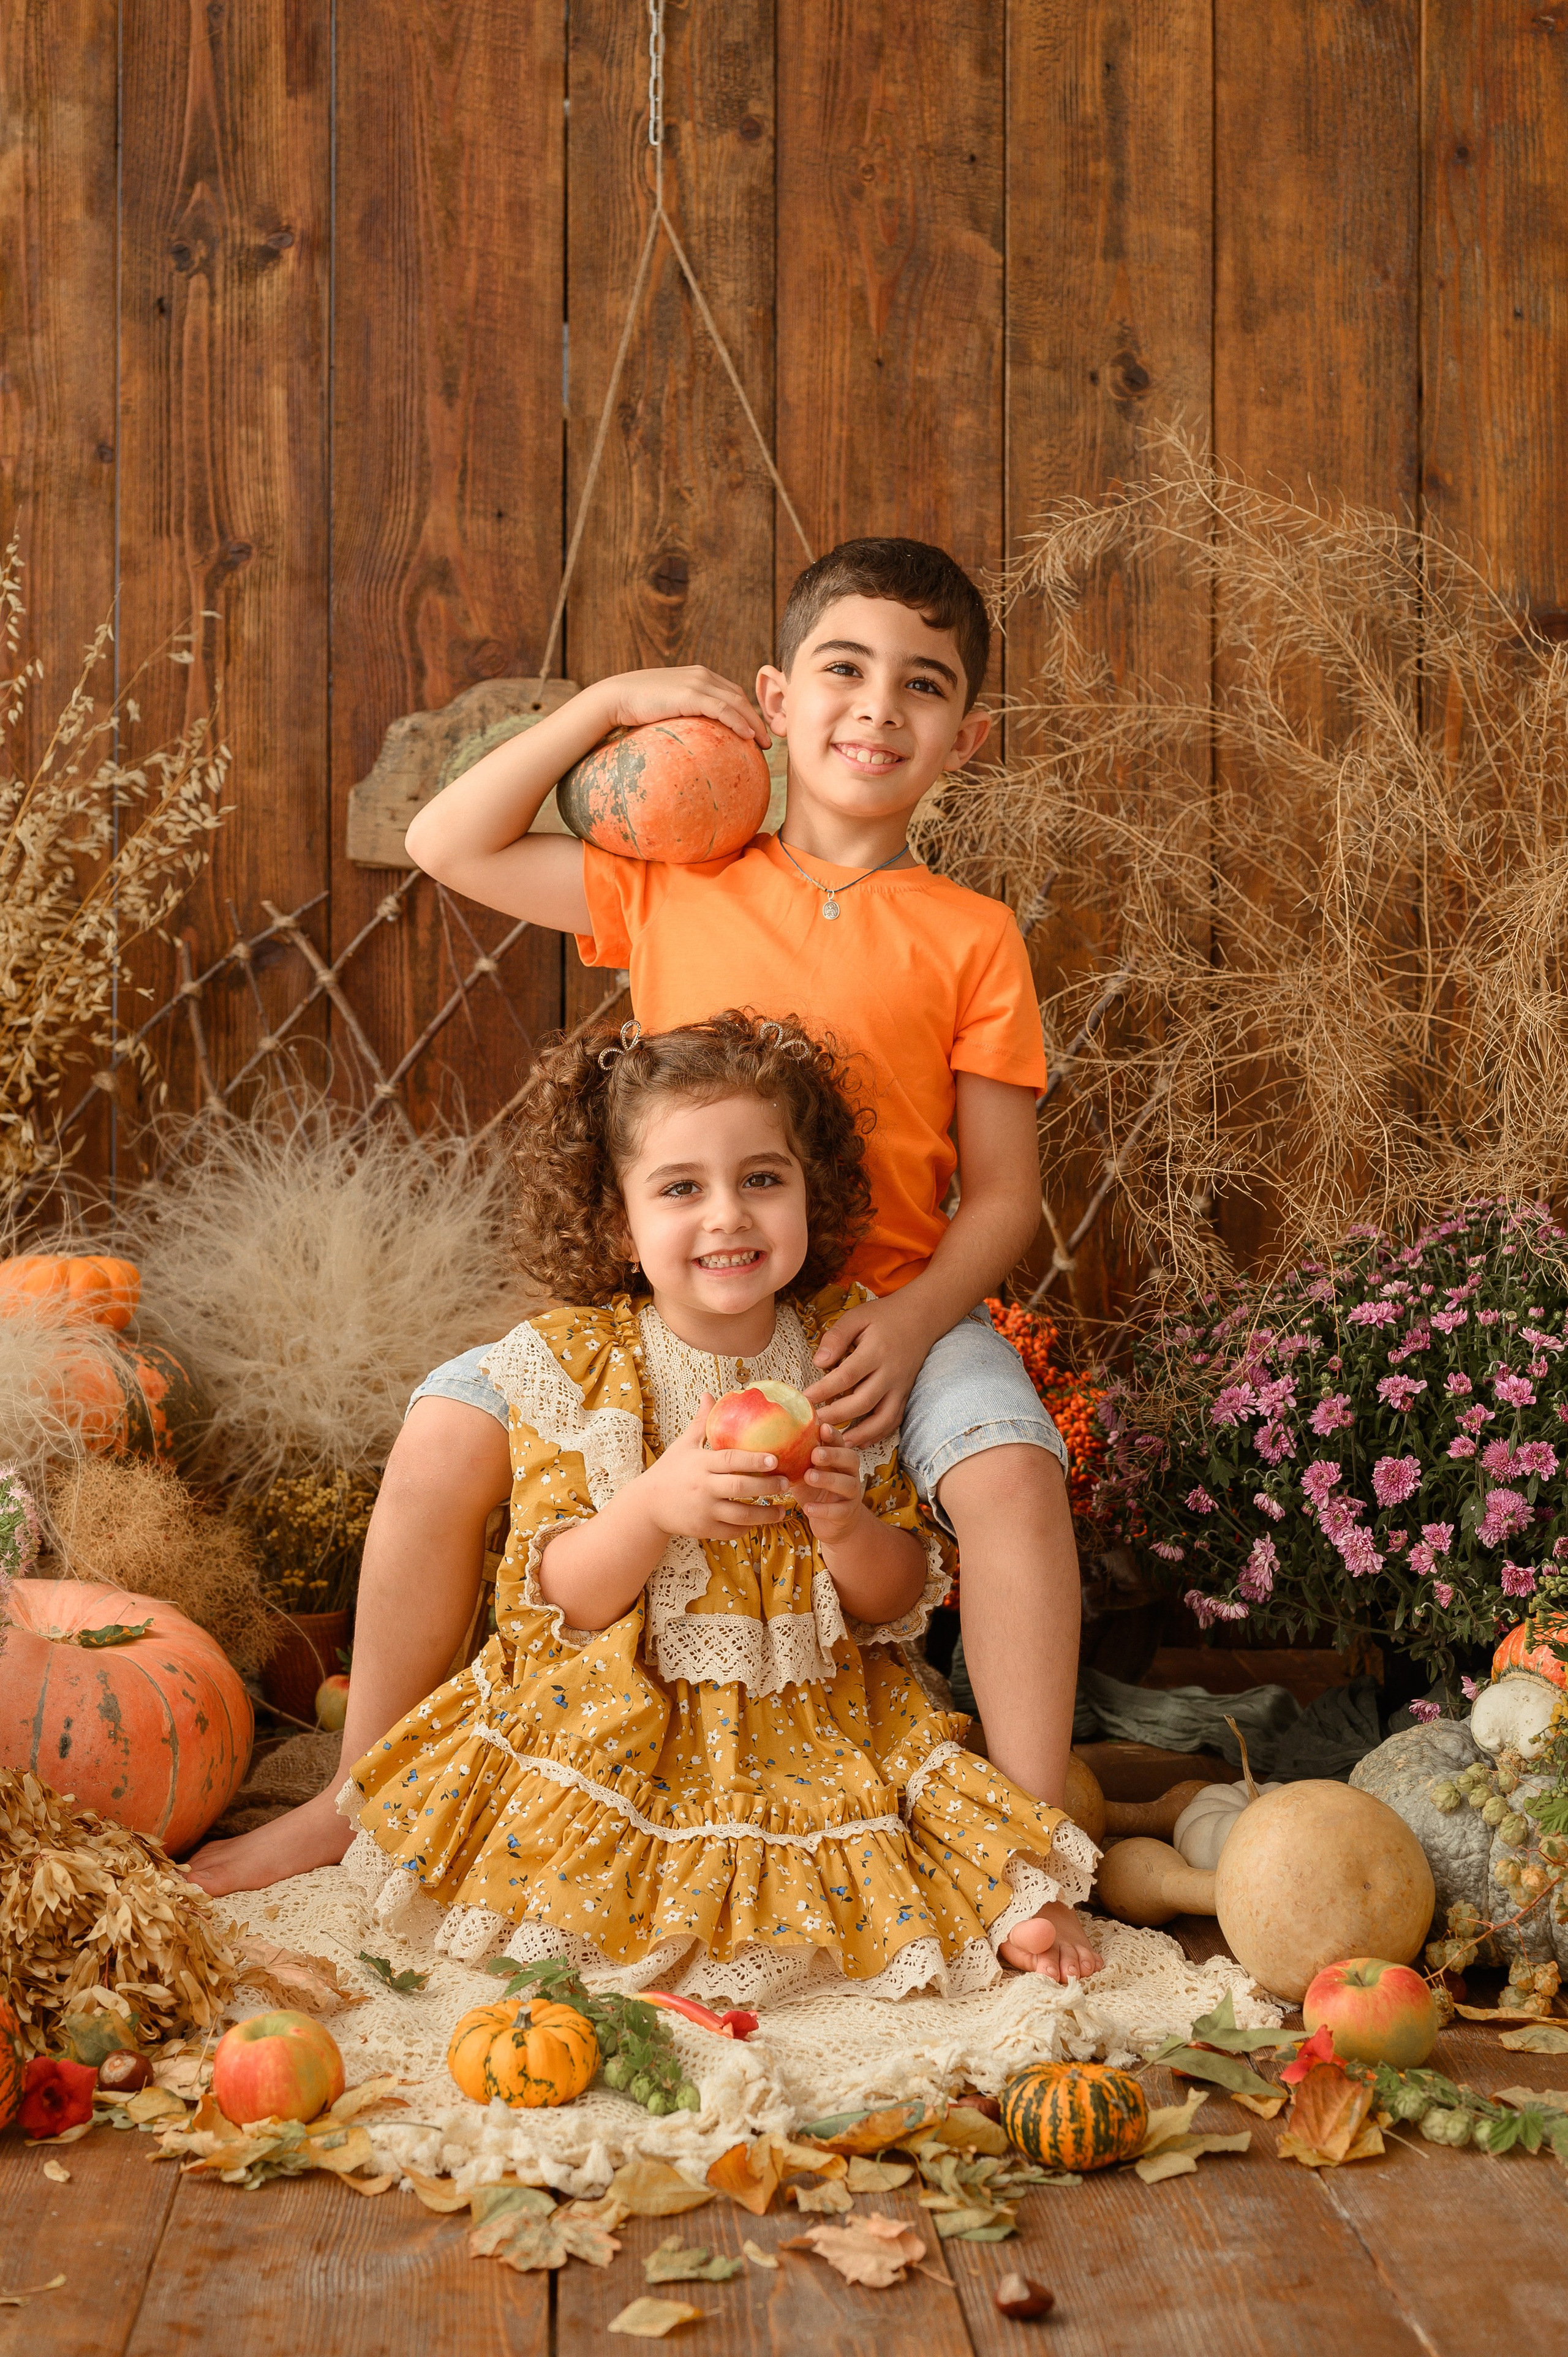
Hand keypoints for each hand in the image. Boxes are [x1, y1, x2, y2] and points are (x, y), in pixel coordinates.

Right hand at [598, 666, 770, 748]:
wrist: (617, 697)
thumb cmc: (636, 707)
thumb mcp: (666, 706)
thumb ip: (683, 712)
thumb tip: (692, 736)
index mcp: (698, 676)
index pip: (731, 692)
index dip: (747, 711)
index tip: (756, 731)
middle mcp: (702, 676)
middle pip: (739, 697)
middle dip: (757, 718)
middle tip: (767, 741)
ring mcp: (697, 683)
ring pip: (736, 703)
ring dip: (754, 723)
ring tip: (764, 744)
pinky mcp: (690, 695)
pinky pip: (722, 710)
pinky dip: (738, 722)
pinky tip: (748, 737)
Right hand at [635, 1396, 790, 1540]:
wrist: (647, 1505)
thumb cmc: (669, 1471)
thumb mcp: (683, 1445)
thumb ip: (701, 1423)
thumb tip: (710, 1394)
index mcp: (700, 1464)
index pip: (730, 1459)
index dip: (754, 1459)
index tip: (775, 1458)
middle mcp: (703, 1487)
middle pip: (740, 1487)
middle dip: (767, 1486)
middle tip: (786, 1482)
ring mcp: (704, 1510)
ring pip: (741, 1515)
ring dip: (765, 1514)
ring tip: (783, 1509)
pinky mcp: (704, 1529)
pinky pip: (732, 1531)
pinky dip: (748, 1527)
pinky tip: (760, 1521)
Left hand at [787, 1422, 867, 1546]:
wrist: (831, 1523)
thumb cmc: (814, 1492)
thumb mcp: (803, 1473)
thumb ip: (794, 1459)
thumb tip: (768, 1441)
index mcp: (838, 1460)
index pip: (839, 1443)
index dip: (833, 1435)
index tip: (822, 1427)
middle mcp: (848, 1474)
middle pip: (851, 1459)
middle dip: (833, 1454)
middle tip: (815, 1454)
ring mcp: (851, 1494)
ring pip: (848, 1484)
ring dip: (828, 1479)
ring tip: (809, 1477)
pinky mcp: (847, 1513)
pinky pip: (839, 1510)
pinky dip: (824, 1509)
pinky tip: (808, 1508)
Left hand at [805, 1292, 935, 1443]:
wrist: (920, 1318)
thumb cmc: (883, 1317)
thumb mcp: (856, 1317)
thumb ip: (836, 1337)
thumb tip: (818, 1362)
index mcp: (876, 1351)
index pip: (847, 1376)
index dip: (825, 1390)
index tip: (805, 1399)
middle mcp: (890, 1373)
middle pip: (863, 1402)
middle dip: (837, 1416)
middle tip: (814, 1424)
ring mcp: (900, 1387)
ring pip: (882, 1417)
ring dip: (860, 1433)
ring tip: (838, 1442)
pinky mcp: (905, 1394)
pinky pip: (894, 1419)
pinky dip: (878, 1434)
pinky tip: (861, 1441)